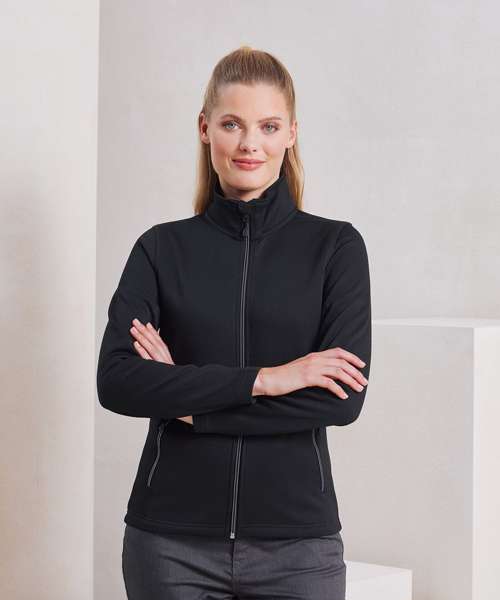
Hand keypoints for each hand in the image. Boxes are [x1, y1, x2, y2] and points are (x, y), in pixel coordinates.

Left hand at [130, 318, 192, 424]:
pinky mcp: (158, 373)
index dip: (154, 333)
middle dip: (145, 331)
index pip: (161, 344)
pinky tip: (135, 345)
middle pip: (155, 343)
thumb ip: (165, 366)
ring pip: (151, 349)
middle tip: (135, 321)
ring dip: (142, 338)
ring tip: (133, 329)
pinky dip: (142, 352)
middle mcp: (167, 361)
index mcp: (169, 361)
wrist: (184, 399)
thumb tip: (157, 361)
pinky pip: (149, 361)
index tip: (146, 323)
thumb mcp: (171, 375)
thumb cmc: (176, 388)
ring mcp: (162, 366)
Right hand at [253, 347, 367, 399]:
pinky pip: (328, 382)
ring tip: (358, 389)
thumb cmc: (285, 376)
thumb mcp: (302, 368)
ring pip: (338, 371)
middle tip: (364, 382)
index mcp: (314, 355)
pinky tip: (343, 396)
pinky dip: (338, 389)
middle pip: (342, 362)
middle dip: (356, 372)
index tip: (362, 366)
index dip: (352, 357)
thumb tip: (328, 375)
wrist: (269, 379)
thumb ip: (315, 368)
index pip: (338, 352)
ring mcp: (311, 367)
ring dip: (351, 380)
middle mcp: (315, 359)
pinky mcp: (307, 378)